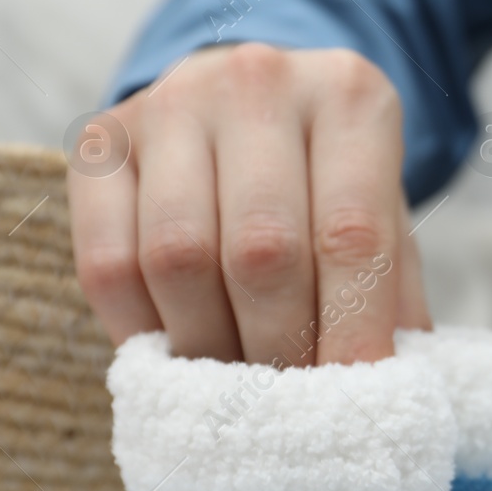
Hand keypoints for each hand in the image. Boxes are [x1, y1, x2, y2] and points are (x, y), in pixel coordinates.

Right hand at [69, 43, 430, 367]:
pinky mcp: (100, 139)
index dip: (352, 330)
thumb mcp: (384, 217)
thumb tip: (390, 388)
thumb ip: (391, 294)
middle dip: (279, 348)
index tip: (354, 400)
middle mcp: (258, 83)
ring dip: (209, 347)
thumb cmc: (331, 181)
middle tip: (292, 408)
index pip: (351, 233)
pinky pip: (106, 261)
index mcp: (349, 96)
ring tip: (238, 392)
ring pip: (177, 258)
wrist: (254, 105)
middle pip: (261, 250)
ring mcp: (170, 102)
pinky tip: (174, 357)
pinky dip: (140, 329)